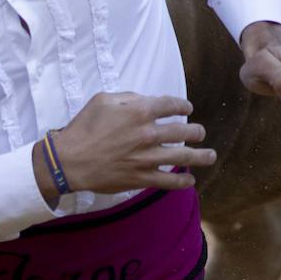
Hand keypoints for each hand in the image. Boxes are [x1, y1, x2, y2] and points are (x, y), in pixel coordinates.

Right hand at [31, 91, 216, 204]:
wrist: (70, 161)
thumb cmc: (83, 128)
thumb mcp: (102, 100)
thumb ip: (127, 98)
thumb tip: (144, 101)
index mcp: (140, 111)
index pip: (171, 105)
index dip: (183, 106)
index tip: (188, 109)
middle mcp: (149, 133)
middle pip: (183, 131)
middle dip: (196, 132)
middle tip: (200, 133)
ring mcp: (147, 158)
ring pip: (183, 157)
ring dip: (201, 156)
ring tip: (210, 156)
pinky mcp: (142, 178)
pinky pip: (169, 181)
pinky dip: (182, 182)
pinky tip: (190, 181)